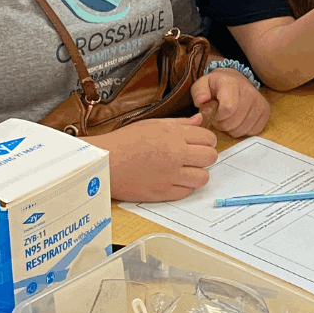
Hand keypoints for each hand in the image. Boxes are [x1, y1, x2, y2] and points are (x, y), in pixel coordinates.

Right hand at [89, 116, 217, 201]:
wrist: (103, 162)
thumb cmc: (124, 141)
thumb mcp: (152, 124)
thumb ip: (180, 123)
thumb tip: (200, 120)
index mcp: (173, 136)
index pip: (208, 138)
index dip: (208, 140)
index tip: (201, 143)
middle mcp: (175, 155)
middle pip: (210, 157)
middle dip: (206, 156)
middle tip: (195, 156)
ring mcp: (169, 176)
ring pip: (203, 178)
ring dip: (198, 173)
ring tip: (186, 169)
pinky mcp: (162, 193)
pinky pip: (187, 192)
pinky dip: (185, 186)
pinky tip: (175, 179)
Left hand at [191, 69, 269, 137]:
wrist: (236, 80)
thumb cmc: (217, 86)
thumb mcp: (203, 84)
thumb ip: (198, 92)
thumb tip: (202, 101)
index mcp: (232, 84)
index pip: (228, 108)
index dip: (217, 116)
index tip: (213, 113)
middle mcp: (249, 92)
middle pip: (233, 122)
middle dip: (222, 124)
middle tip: (219, 116)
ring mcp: (259, 103)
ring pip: (241, 130)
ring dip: (231, 128)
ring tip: (228, 118)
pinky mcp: (265, 112)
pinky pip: (252, 131)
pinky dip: (242, 129)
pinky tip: (239, 120)